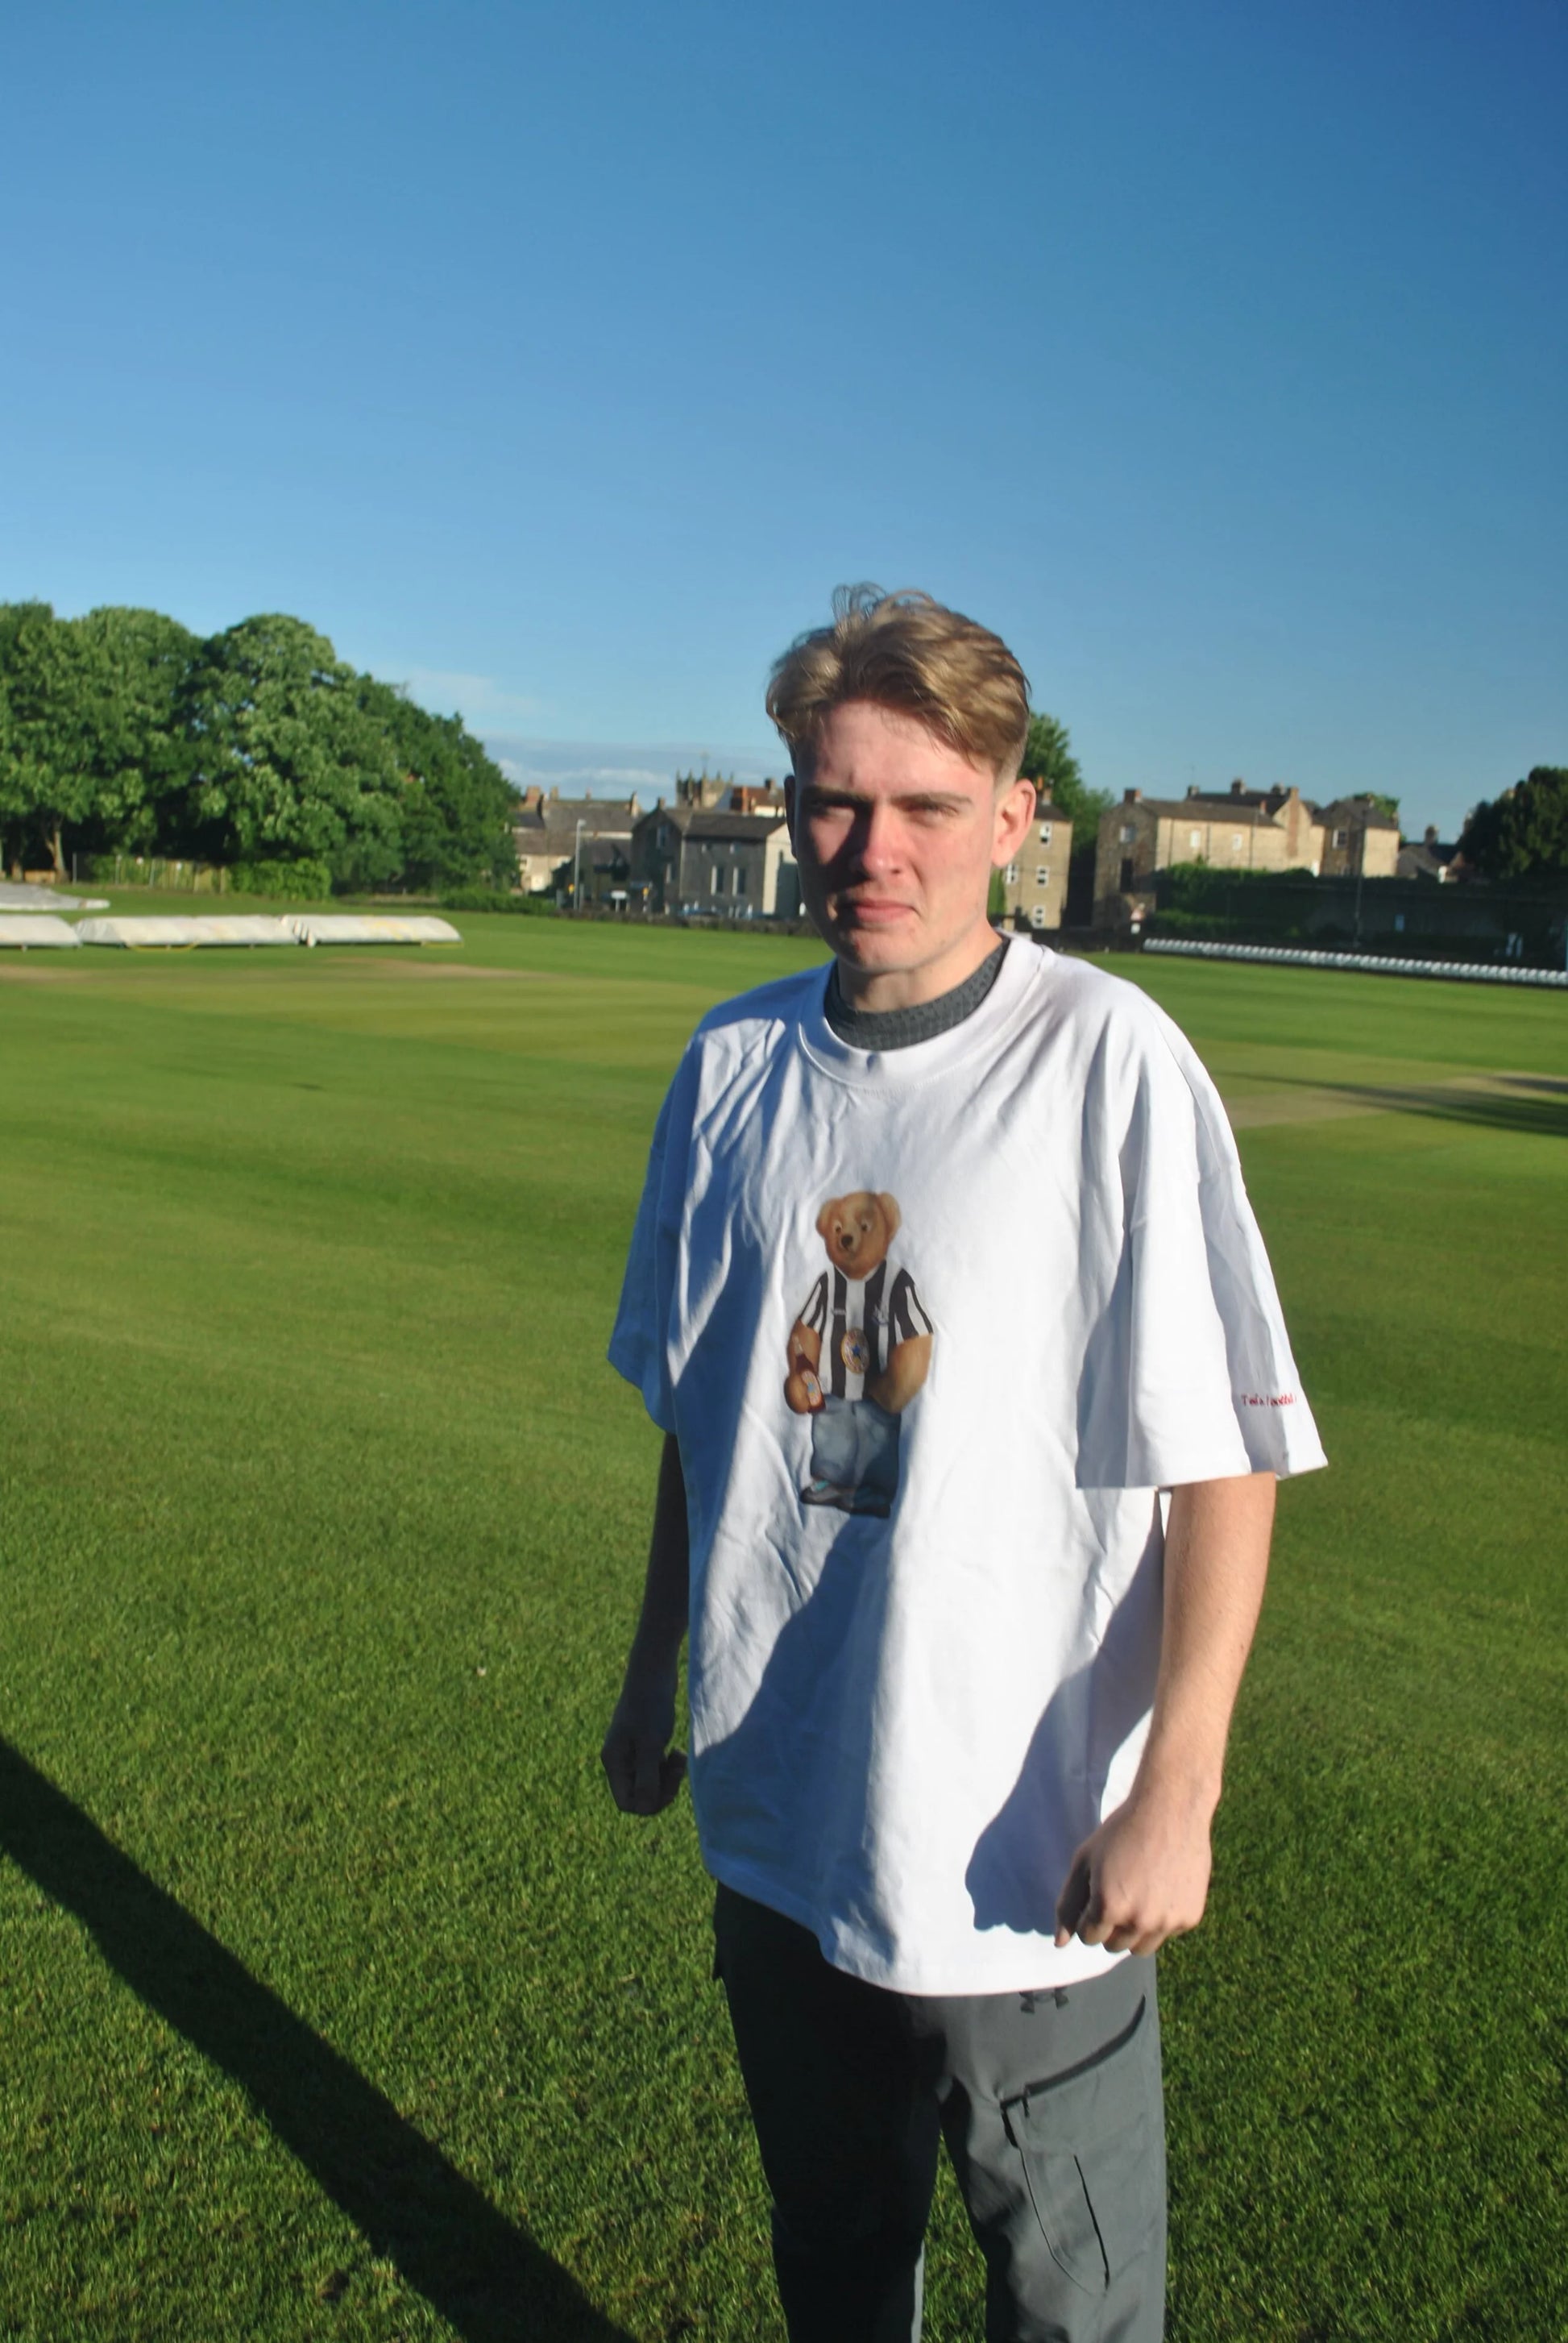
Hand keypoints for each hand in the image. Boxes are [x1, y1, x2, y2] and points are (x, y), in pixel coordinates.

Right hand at [600, 1652, 686, 1815]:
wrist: (654, 1670)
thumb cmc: (651, 1705)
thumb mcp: (650, 1743)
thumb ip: (647, 1777)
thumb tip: (645, 1807)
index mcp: (614, 1762)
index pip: (627, 1802)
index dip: (649, 1803)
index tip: (668, 1785)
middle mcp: (620, 1759)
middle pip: (640, 1795)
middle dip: (662, 1790)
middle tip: (677, 1770)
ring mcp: (632, 1751)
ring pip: (650, 1782)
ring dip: (668, 1778)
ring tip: (679, 1757)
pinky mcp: (646, 1742)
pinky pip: (656, 1768)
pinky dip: (669, 1766)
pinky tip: (677, 1752)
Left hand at [1053, 1786, 1213, 1956]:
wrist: (1171, 1811)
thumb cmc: (1121, 1832)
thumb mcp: (1084, 1861)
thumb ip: (1068, 1904)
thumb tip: (1059, 1944)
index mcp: (1108, 1907)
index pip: (1088, 1936)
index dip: (1089, 1914)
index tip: (1097, 1892)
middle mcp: (1139, 1922)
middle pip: (1113, 1946)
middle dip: (1110, 1925)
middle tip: (1118, 1891)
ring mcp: (1167, 1923)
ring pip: (1141, 1947)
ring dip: (1134, 1930)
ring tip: (1138, 1894)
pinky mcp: (1189, 1918)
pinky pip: (1167, 1933)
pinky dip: (1161, 1918)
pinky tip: (1162, 1887)